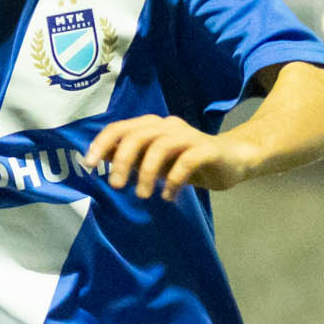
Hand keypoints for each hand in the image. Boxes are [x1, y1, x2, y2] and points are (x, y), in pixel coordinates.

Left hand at [82, 114, 256, 200]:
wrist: (233, 159)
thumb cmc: (188, 161)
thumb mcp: (156, 161)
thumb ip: (134, 159)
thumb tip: (102, 162)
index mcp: (153, 126)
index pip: (121, 127)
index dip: (102, 143)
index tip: (89, 164)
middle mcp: (168, 126)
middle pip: (138, 135)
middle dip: (122, 160)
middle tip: (115, 185)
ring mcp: (189, 136)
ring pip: (161, 146)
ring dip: (147, 172)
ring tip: (142, 195)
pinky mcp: (207, 149)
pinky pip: (187, 162)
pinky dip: (174, 180)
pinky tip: (168, 197)